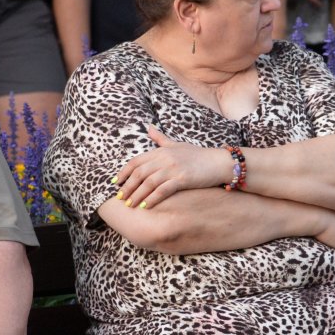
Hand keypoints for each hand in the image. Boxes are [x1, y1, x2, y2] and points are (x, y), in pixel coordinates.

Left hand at [113, 126, 230, 207]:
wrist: (219, 162)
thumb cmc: (198, 155)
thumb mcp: (178, 144)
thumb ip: (161, 139)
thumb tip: (148, 127)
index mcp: (162, 150)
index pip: (136, 161)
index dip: (123, 172)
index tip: (115, 183)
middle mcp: (165, 157)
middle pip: (139, 173)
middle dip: (128, 186)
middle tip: (120, 198)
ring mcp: (174, 168)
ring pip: (148, 182)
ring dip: (137, 195)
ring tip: (130, 205)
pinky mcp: (182, 179)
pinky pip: (162, 190)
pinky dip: (152, 199)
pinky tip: (145, 206)